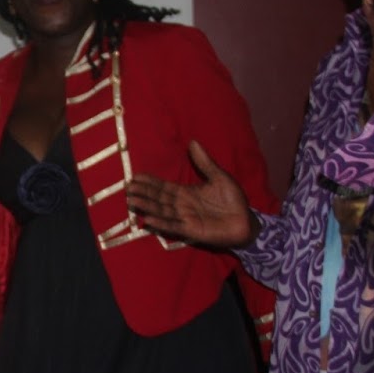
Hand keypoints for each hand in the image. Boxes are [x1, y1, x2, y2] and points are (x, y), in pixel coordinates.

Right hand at [126, 141, 255, 247]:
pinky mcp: (191, 230)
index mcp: (186, 192)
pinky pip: (173, 226)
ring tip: (132, 201)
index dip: (150, 182)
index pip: (163, 186)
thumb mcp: (219, 177)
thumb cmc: (233, 200)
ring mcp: (185, 218)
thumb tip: (193, 142)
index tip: (135, 176)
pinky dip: (161, 223)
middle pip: (158, 198)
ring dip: (147, 206)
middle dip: (143, 193)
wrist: (246, 221)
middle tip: (127, 188)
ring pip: (161, 211)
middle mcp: (182, 205)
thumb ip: (205, 163)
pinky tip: (148, 219)